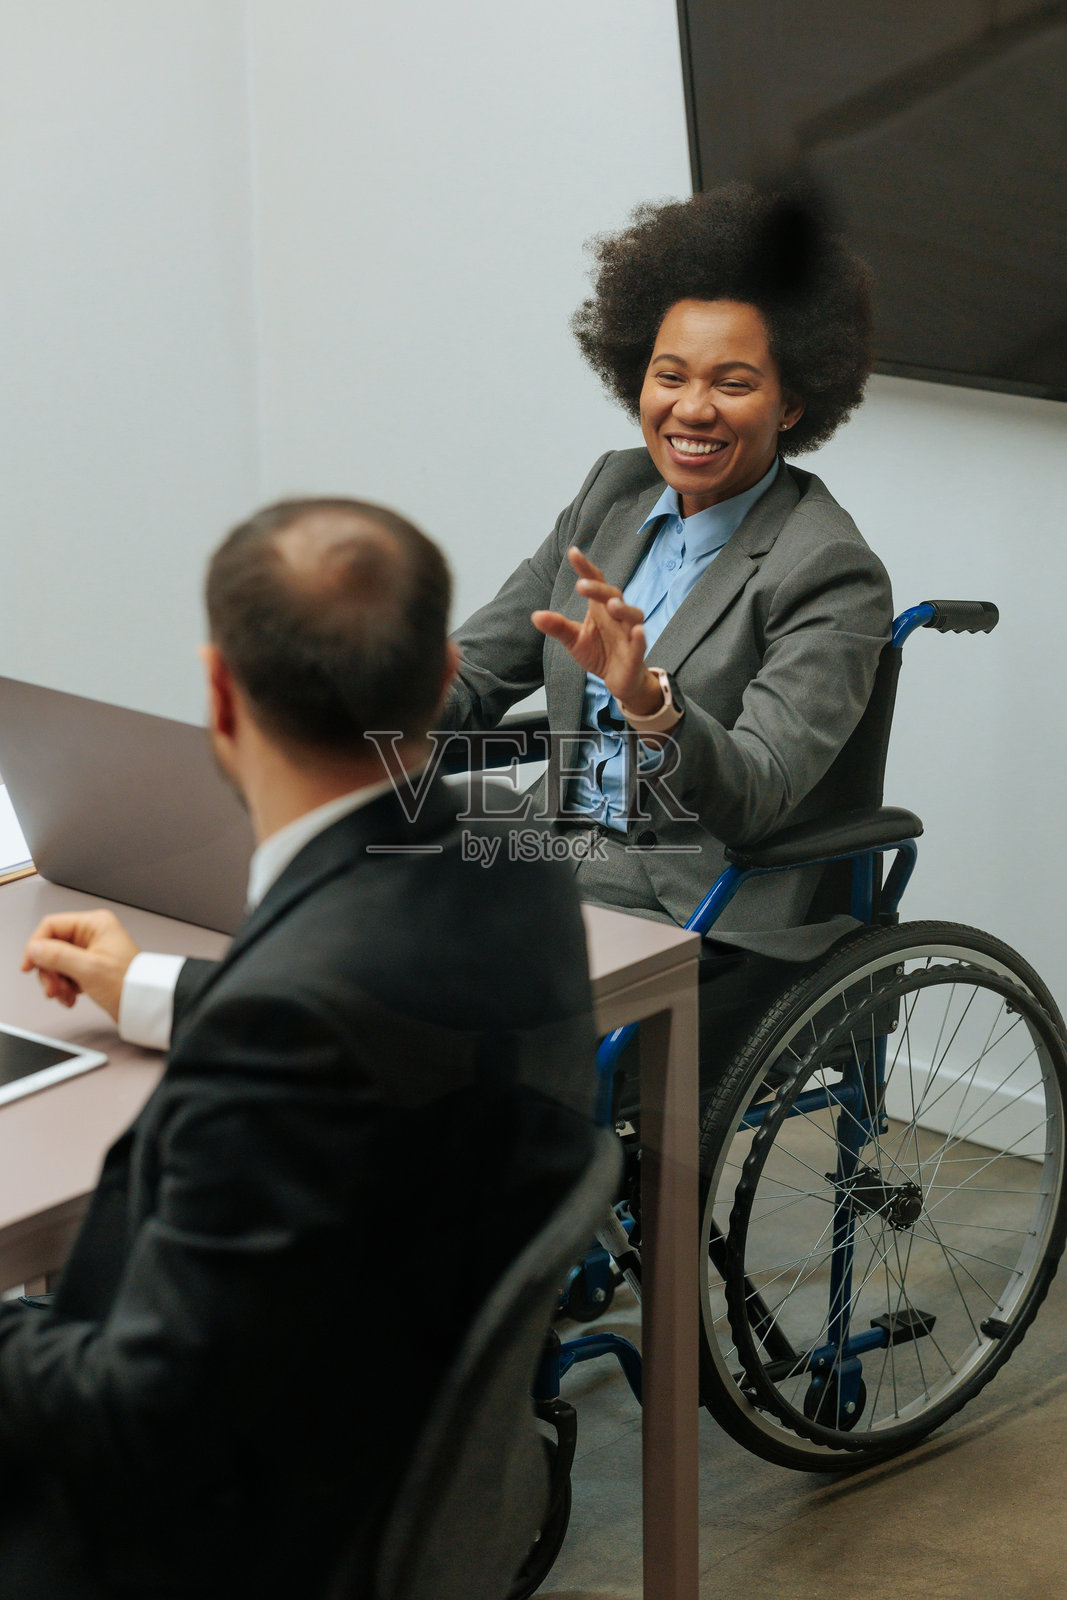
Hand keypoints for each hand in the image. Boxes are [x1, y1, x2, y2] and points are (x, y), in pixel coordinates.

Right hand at [21, 910, 140, 1022]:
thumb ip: (58, 956)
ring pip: (57, 963)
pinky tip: (71, 999)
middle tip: (53, 989)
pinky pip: (67, 974)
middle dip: (49, 970)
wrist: (147, 1005)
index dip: (36, 946)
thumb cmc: (130, 983)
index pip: (52, 926)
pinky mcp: (92, 969)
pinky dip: (65, 988)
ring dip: (56, 982)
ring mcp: (92, 952)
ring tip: (65, 996)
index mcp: (95, 924)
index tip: (29, 967)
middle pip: (52, 946)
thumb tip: (35, 949)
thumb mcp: (89, 969)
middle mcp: (93, 934)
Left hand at [531, 549, 664, 714]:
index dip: (585, 567)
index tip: (572, 552)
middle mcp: (618, 616)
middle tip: (581, 585)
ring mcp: (629, 633)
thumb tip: (535, 615)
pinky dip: (639, 638)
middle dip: (599, 589)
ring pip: (633, 615)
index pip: (596, 582)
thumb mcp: (574, 640)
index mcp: (601, 608)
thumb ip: (557, 627)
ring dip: (624, 609)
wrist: (619, 679)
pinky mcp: (636, 654)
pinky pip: (640, 643)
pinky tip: (637, 632)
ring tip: (611, 605)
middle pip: (613, 595)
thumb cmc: (599, 653)